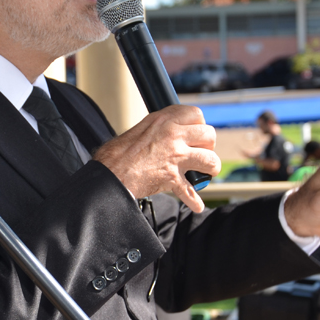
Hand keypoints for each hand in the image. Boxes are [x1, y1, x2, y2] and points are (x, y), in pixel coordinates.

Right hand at [93, 105, 219, 212]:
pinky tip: (197, 204)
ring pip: (210, 160)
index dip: (199, 125)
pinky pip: (191, 190)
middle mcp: (173, 134)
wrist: (109, 174)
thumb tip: (169, 135)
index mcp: (164, 120)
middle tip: (199, 153)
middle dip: (208, 146)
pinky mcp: (172, 177)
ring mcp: (175, 156)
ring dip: (209, 168)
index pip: (196, 114)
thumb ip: (160, 129)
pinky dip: (194, 200)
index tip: (195, 135)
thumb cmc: (117, 154)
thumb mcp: (141, 129)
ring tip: (203, 173)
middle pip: (209, 135)